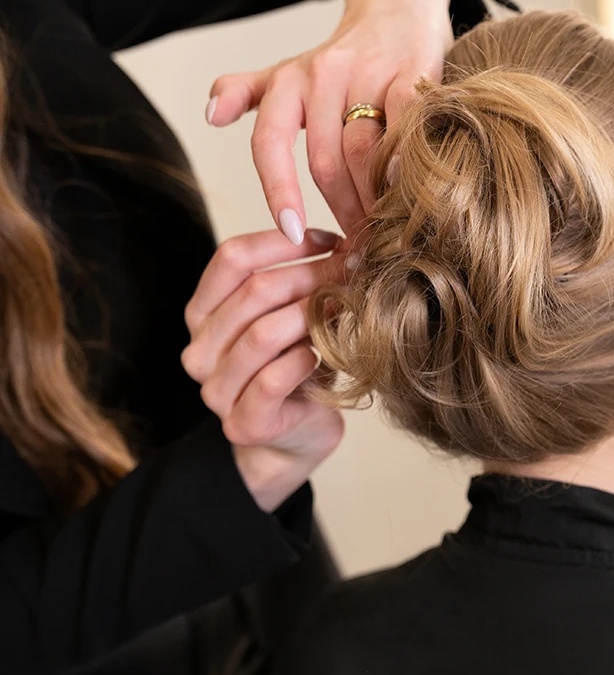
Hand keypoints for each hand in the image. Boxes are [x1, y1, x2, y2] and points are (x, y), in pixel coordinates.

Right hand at [181, 229, 346, 512]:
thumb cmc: (297, 368)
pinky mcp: (244, 423)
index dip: (284, 241)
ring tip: (345, 305)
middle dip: (311, 274)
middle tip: (353, 270)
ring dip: (312, 314)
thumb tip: (344, 243)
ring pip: (262, 334)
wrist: (297, 435)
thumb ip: (301, 283)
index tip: (331, 239)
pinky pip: (273, 379)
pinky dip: (304, 359)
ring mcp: (217, 390)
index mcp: (203, 315)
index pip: (231, 259)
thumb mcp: (294, 316)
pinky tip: (324, 353)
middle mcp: (200, 351)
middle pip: (253, 292)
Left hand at [206, 0, 455, 242]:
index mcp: (288, 81)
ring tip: (382, 233)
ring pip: (363, 150)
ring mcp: (369, 72)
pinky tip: (405, 191)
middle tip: (357, 249)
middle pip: (325, 160)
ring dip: (373, 199)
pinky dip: (402, 162)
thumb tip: (210, 117)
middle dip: (341, 211)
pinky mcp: (413, 72)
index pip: (270, 143)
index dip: (279, 192)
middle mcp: (323, 73)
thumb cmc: (346, 56)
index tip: (293, 234)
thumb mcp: (290, 70)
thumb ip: (249, 94)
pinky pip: (403, 126)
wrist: (399, 6)